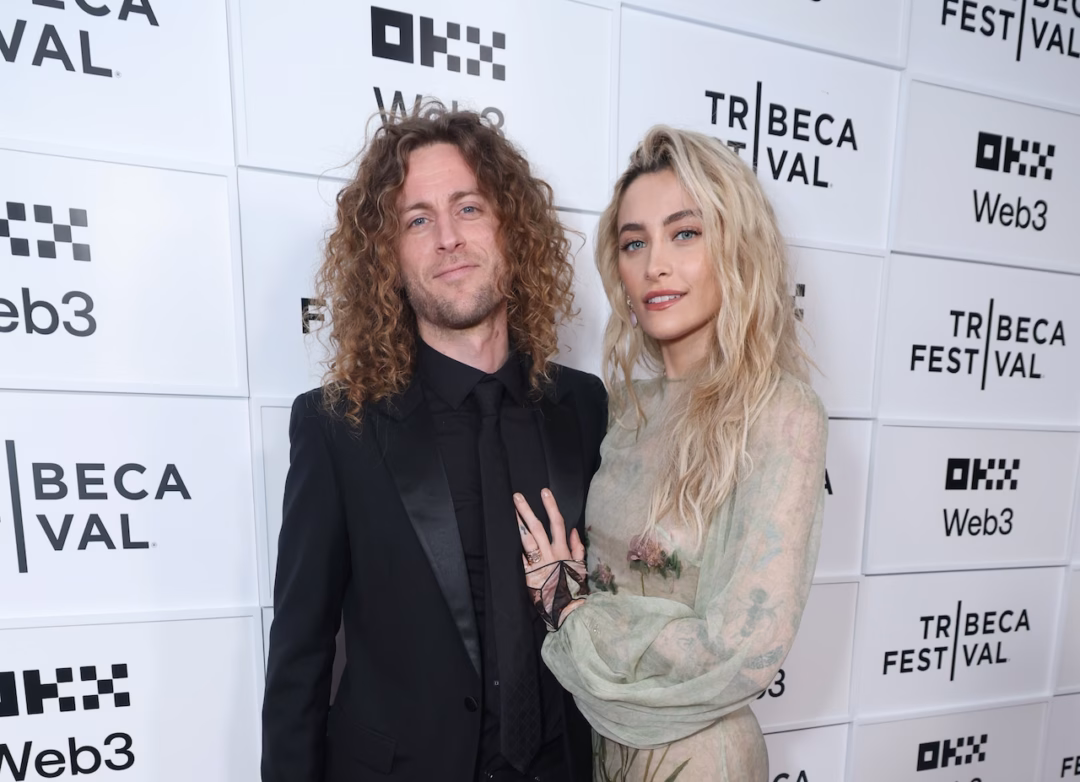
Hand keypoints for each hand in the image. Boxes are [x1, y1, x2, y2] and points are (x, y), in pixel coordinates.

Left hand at [514, 489, 587, 629]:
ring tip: (509, 512)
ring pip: (527, 540)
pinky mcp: (528, 575)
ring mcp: (538, 564)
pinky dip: (514, 549)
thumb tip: (573, 529)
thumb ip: (577, 547)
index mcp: (562, 550)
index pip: (557, 523)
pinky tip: (504, 538)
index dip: (550, 506)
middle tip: (516, 497)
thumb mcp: (579, 565)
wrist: (568, 609)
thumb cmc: (573, 586)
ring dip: (518, 524)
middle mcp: (550, 554)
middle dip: (527, 511)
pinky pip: (520, 559)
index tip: (544, 492)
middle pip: (537, 528)